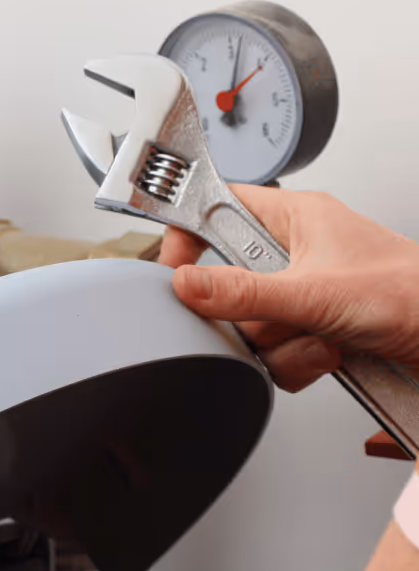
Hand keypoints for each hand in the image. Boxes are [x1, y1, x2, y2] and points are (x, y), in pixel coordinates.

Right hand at [160, 185, 418, 392]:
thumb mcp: (316, 292)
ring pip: (249, 325)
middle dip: (250, 314)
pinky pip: (272, 351)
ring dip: (281, 343)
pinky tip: (327, 354)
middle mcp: (296, 253)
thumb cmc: (413, 293)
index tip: (174, 269)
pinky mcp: (310, 328)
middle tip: (271, 315)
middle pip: (226, 283)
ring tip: (319, 337)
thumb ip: (245, 292)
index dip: (188, 235)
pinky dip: (295, 362)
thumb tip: (188, 285)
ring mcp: (302, 294)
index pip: (216, 208)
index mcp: (296, 217)